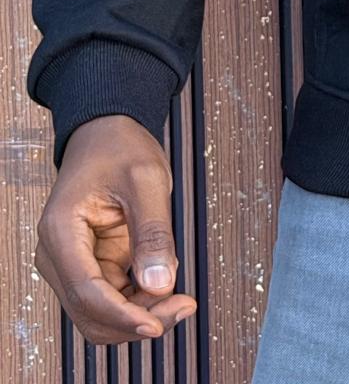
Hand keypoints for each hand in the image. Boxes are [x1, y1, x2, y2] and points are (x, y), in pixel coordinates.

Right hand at [34, 114, 196, 344]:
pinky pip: (111, 298)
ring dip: (138, 315)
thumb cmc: (121, 148)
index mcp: (61, 231)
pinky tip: (166, 288)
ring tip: (180, 300)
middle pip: (90, 313)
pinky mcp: (90, 265)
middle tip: (182, 306)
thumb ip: (154, 231)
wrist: (108, 134)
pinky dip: (138, 303)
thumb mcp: (147, 179)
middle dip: (135, 320)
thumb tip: (161, 282)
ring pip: (99, 313)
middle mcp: (58, 254)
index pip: (87, 291)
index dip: (123, 314)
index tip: (157, 323)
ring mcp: (72, 263)